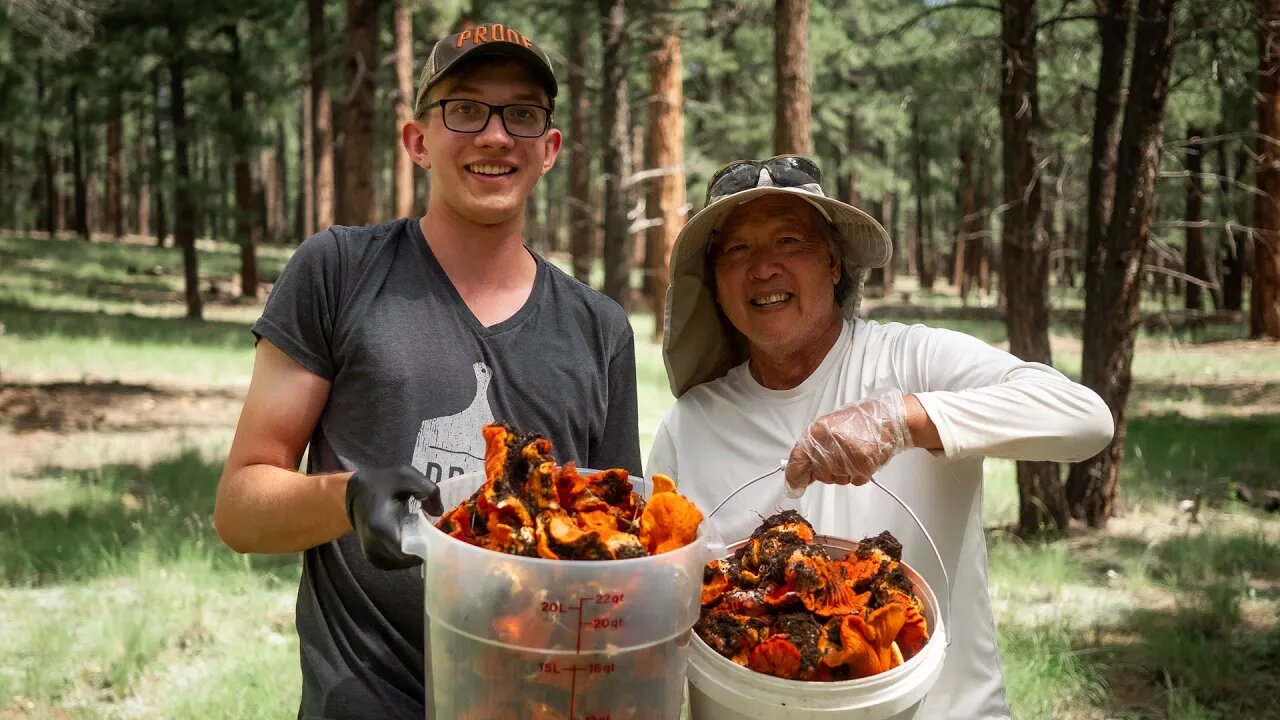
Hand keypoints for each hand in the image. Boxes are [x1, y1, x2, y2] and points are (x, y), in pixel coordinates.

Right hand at [346, 466, 442, 569]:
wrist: (355, 492)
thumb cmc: (382, 483)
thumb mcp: (406, 475)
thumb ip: (427, 489)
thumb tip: (438, 513)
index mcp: (380, 526)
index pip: (406, 552)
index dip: (424, 548)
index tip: (435, 537)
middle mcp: (373, 544)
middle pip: (406, 560)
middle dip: (422, 550)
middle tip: (432, 535)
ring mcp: (371, 554)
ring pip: (401, 564)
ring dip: (414, 554)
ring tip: (420, 535)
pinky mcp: (373, 558)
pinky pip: (395, 564)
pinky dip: (405, 556)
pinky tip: (409, 540)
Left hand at [784, 390, 912, 496]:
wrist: (889, 419)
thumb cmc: (860, 421)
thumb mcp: (830, 426)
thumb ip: (814, 446)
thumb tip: (802, 470)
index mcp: (818, 430)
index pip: (798, 458)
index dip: (794, 475)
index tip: (794, 485)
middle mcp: (830, 443)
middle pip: (819, 473)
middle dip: (826, 472)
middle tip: (839, 458)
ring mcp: (847, 455)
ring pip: (836, 479)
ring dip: (843, 473)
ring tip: (853, 455)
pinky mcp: (863, 465)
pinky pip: (854, 480)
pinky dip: (858, 474)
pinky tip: (863, 459)